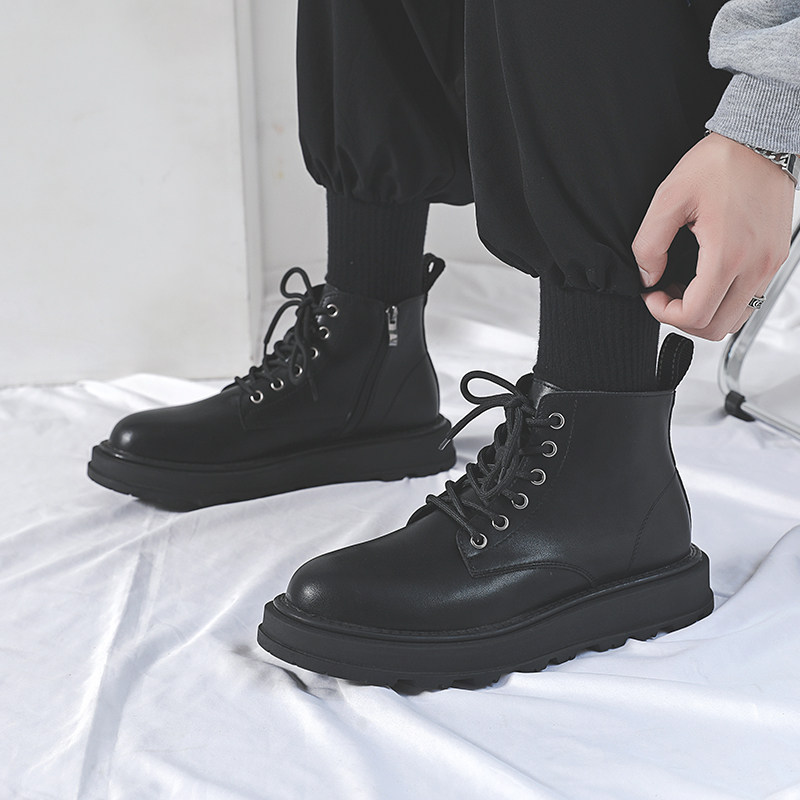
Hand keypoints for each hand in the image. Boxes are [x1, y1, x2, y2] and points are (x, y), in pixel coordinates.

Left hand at [633, 131, 794, 340]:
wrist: (760, 140)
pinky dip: (724, 301)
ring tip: (684, 288)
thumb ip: (649, 244)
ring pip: (735, 319)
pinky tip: (705, 279)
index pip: (695, 315)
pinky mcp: (774, 259)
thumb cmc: (720, 163)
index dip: (664, 313)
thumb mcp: (668, 198)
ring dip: (705, 313)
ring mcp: (770, 264)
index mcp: (728, 254)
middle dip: (683, 319)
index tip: (651, 295)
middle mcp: (756, 265)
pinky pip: (749, 300)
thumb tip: (647, 277)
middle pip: (716, 327)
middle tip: (664, 295)